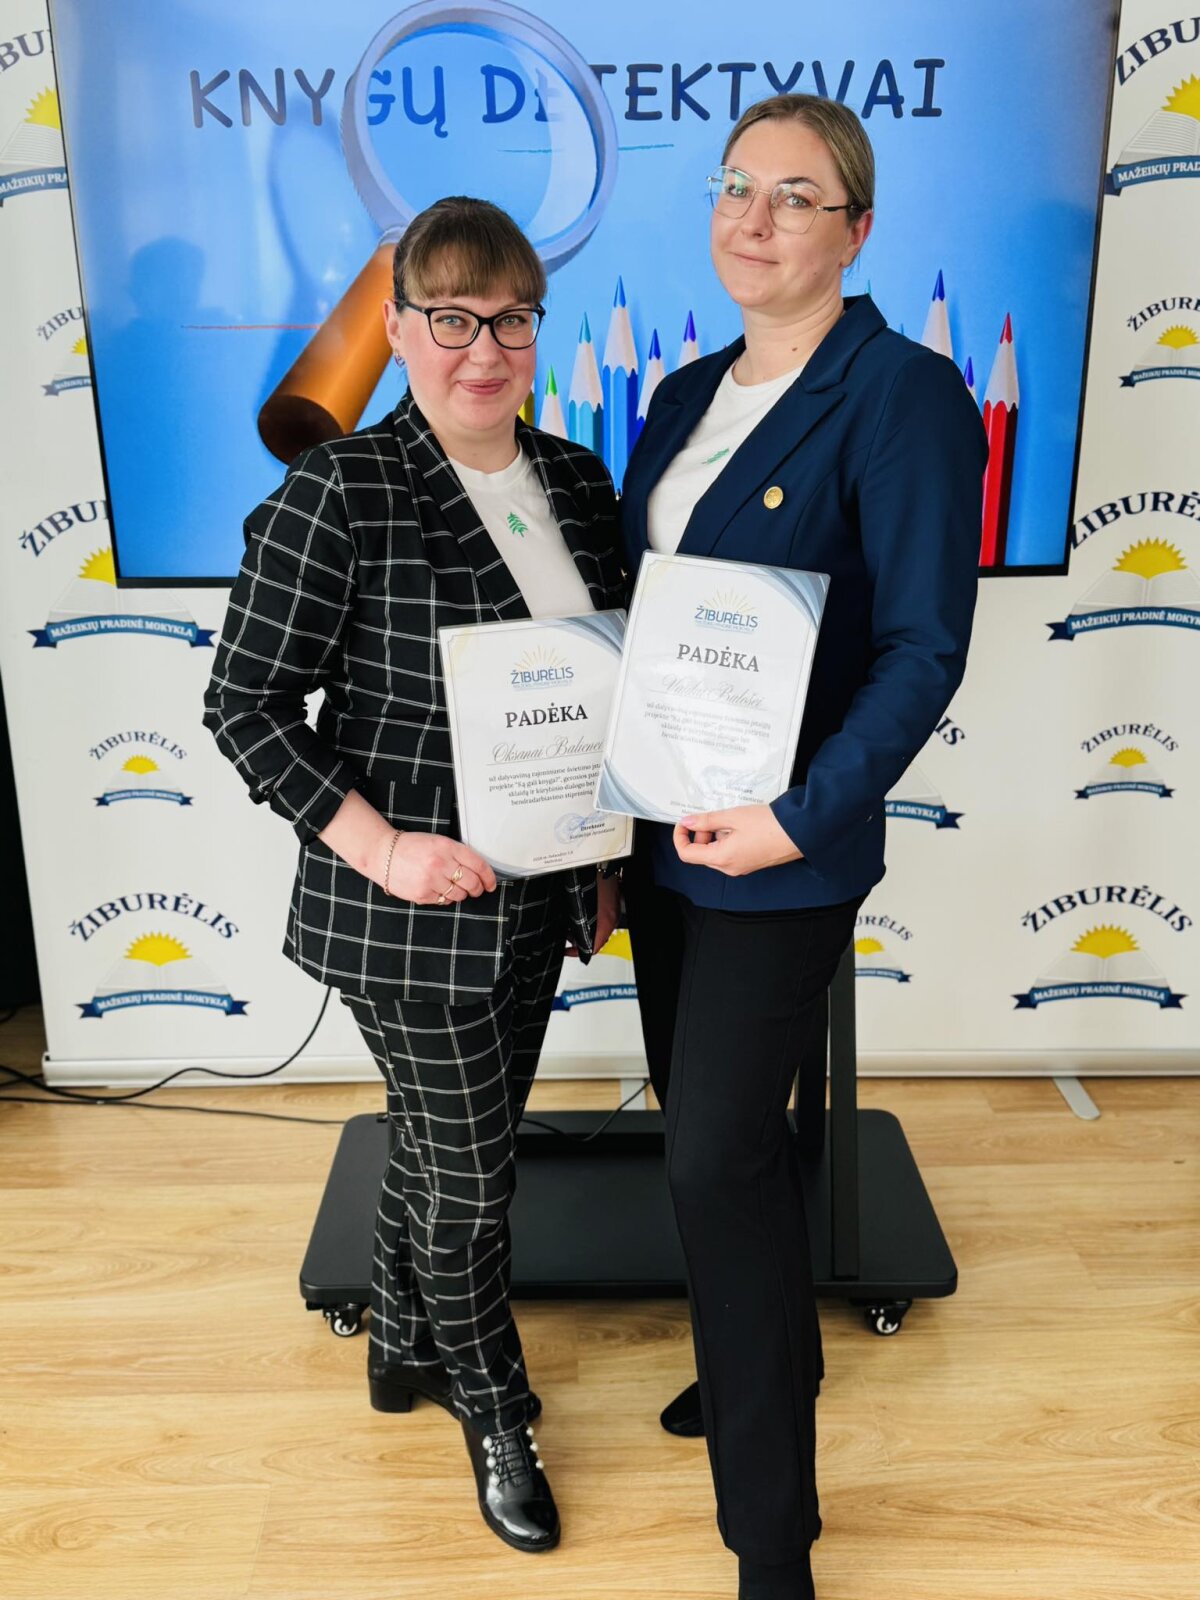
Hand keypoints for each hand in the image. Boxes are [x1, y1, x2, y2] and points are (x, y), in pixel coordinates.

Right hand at [371, 830, 496, 905]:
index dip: (489, 877)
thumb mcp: (438, 841)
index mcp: (447, 847)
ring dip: (461, 894)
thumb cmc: (411, 847)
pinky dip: (445, 897)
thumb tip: (478, 872)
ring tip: (451, 886)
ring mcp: (431, 881)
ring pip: (459, 895)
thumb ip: (457, 853)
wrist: (383, 854)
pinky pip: (444, 901)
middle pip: (472, 883)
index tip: (491, 883)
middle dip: (478, 889)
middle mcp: (440, 863)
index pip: (478, 864)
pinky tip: (437, 889)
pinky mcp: (422, 895)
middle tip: (476, 889)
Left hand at [566, 872, 621, 957]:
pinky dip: (589, 919)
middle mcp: (611, 920)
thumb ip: (576, 924)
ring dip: (582, 929)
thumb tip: (570, 936)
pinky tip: (577, 913)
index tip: (567, 950)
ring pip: (597, 928)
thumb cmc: (593, 881)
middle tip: (566, 936)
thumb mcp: (579, 907)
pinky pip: (600, 918)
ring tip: (569, 924)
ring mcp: (612, 912)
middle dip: (579, 939)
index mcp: (604, 923)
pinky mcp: (611, 904)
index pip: (593, 948)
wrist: (603, 864)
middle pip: (596, 940)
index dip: (578, 951)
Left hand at [672, 804, 802, 876]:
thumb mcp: (733, 817)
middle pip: (701, 854)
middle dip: (700, 835)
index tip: (685, 822)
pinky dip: (728, 839)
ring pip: (716, 853)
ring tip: (731, 819)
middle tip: (711, 818)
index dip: (680, 837)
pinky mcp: (751, 863)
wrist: (801, 832)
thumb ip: (707, 821)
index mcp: (722, 858)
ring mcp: (741, 867)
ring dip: (715, 836)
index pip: (687, 854)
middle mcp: (730, 867)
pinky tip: (741, 826)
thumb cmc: (770, 825)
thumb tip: (688, 822)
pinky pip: (730, 853)